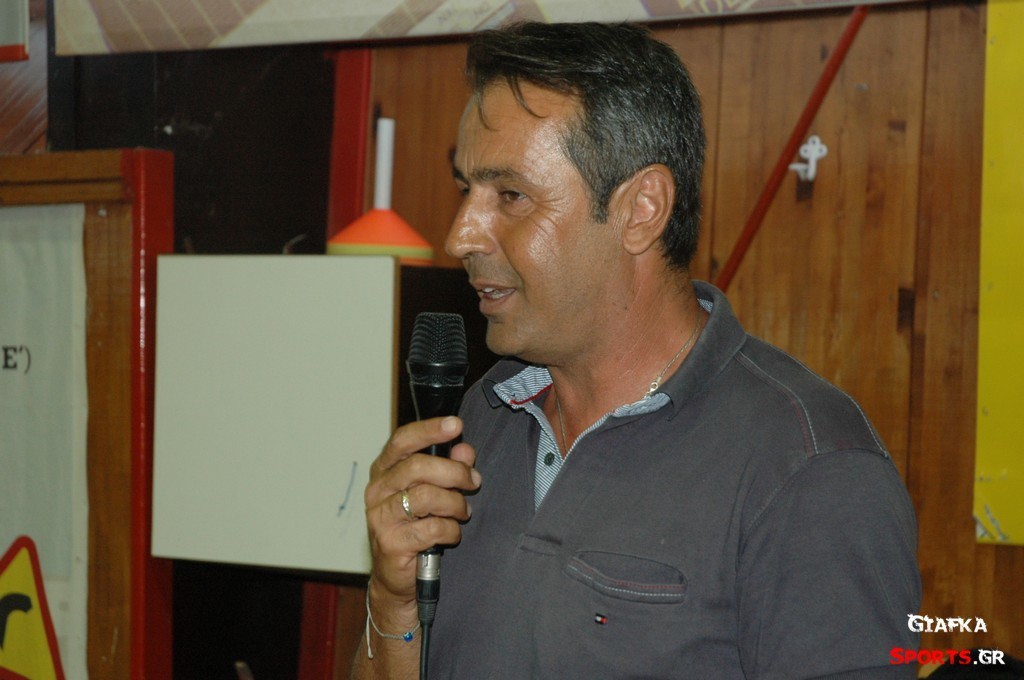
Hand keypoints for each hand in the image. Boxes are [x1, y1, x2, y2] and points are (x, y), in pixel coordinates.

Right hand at [364, 416, 479, 608]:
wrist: (396, 577)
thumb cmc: (415, 529)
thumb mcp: (433, 493)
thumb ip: (448, 469)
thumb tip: (465, 451)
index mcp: (384, 471)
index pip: (402, 440)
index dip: (430, 430)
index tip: (455, 425)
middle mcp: (377, 490)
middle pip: (418, 466)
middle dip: (455, 472)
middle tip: (473, 481)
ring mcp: (380, 517)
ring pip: (426, 496)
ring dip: (455, 503)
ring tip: (463, 512)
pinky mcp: (390, 543)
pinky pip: (432, 527)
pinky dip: (451, 529)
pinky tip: (452, 533)